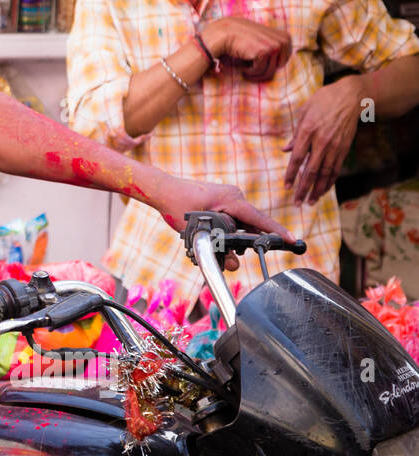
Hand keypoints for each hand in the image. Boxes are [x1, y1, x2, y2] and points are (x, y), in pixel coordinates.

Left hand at [147, 174, 296, 270]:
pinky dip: (232, 231)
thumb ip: (218, 250)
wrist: (162, 189)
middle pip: (252, 224)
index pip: (260, 219)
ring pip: (243, 223)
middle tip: (247, 255)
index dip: (277, 232)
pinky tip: (220, 239)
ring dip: (238, 237)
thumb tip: (235, 265)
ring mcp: (229, 198)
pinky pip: (234, 219)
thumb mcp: (197, 232)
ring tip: (224, 248)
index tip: (292, 240)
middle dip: (252, 241)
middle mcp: (234, 196)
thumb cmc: (177, 205)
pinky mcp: (223, 202)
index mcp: (232, 199)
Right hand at [201, 17, 291, 82]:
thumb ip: (274, 47)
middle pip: (279, 68)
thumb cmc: (243, 38)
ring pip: (269, 71)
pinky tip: (243, 67)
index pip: (284, 62)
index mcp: (286, 38)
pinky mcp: (265, 52)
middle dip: (264, 71)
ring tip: (246, 69)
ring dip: (255, 74)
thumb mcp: (263, 39)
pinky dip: (249, 72)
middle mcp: (283, 41)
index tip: (258, 63)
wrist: (226, 33)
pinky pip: (259, 70)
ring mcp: (275, 46)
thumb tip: (279, 65)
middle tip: (251, 69)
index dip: (270, 66)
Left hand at [282, 75, 363, 203]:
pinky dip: (329, 181)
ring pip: (326, 173)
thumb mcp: (304, 112)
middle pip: (311, 171)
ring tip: (310, 202)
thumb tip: (285, 150)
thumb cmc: (323, 101)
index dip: (291, 174)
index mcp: (308, 131)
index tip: (286, 187)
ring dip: (317, 190)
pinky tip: (324, 190)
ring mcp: (335, 146)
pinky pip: (336, 168)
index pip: (297, 158)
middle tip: (297, 203)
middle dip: (303, 189)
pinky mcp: (344, 148)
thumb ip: (295, 134)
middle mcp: (322, 141)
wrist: (351, 97)